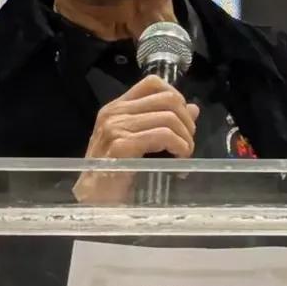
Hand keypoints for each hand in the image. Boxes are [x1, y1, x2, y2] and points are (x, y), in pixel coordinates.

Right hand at [73, 75, 198, 203]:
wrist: (93, 202)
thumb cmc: (114, 175)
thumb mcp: (139, 143)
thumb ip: (162, 123)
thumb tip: (193, 108)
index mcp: (116, 108)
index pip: (152, 83)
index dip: (176, 97)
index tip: (183, 120)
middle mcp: (114, 113)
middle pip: (167, 99)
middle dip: (186, 121)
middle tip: (187, 142)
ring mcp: (116, 128)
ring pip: (169, 118)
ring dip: (185, 137)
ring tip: (184, 154)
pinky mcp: (122, 146)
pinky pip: (163, 135)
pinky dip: (179, 147)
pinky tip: (180, 159)